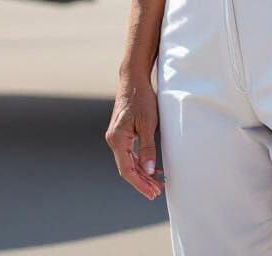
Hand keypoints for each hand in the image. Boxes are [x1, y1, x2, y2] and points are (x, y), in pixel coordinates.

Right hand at [105, 73, 164, 200]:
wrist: (133, 80)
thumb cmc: (141, 98)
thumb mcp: (148, 123)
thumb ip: (147, 148)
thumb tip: (149, 171)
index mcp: (117, 138)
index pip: (127, 170)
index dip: (140, 183)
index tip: (152, 192)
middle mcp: (113, 139)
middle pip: (127, 168)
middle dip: (142, 181)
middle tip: (157, 191)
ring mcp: (116, 136)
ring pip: (128, 161)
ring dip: (142, 173)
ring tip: (156, 183)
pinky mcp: (121, 133)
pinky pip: (129, 153)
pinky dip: (139, 162)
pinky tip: (150, 168)